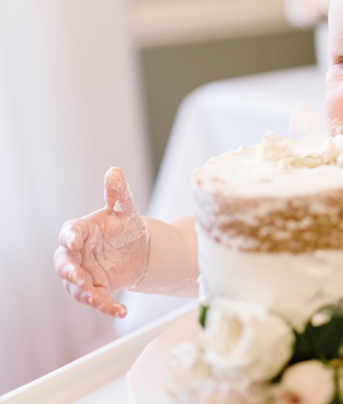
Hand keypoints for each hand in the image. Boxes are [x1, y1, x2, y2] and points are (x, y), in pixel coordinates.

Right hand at [54, 167, 149, 317]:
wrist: (139, 249)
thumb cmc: (125, 226)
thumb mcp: (125, 209)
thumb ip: (118, 193)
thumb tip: (114, 171)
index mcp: (80, 231)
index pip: (69, 233)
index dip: (69, 237)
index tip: (73, 240)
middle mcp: (77, 254)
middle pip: (64, 264)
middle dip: (69, 271)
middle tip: (79, 277)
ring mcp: (83, 273)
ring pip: (76, 287)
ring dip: (86, 295)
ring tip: (101, 299)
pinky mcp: (95, 289)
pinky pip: (96, 300)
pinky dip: (107, 307)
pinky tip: (121, 311)